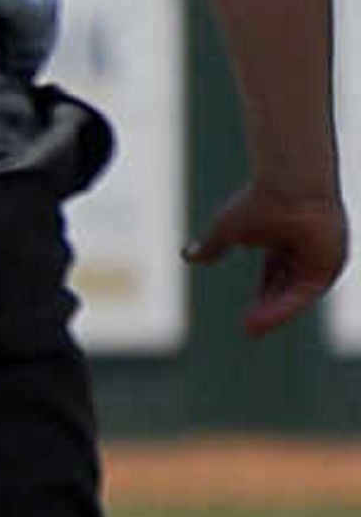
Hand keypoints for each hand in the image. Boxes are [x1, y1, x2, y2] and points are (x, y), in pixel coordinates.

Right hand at [186, 182, 349, 337]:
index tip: (246, 318)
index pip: (276, 276)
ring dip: (275, 313)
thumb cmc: (260, 201)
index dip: (261, 295)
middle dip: (268, 310)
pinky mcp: (330, 264)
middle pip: (288, 287)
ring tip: (251, 329)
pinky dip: (285, 306)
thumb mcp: (227, 230)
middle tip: (249, 329)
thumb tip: (186, 255)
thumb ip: (211, 246)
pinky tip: (263, 317)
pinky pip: (306, 293)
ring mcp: (323, 257)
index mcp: (288, 240)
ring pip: (297, 294)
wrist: (288, 187)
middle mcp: (309, 252)